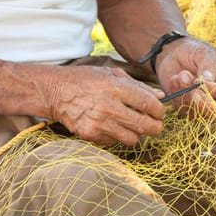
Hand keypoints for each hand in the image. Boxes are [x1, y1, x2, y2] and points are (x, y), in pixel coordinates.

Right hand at [47, 66, 165, 145]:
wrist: (55, 91)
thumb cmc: (86, 80)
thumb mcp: (112, 74)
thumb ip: (138, 85)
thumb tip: (160, 96)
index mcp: (116, 88)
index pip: (149, 104)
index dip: (160, 111)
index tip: (160, 112)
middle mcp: (109, 107)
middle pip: (145, 126)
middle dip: (155, 127)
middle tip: (155, 125)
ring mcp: (99, 123)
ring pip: (132, 139)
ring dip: (137, 134)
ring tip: (133, 125)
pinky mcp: (90, 135)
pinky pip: (115, 142)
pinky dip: (118, 136)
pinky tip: (113, 126)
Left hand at [154, 37, 215, 117]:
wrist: (175, 54)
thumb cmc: (194, 51)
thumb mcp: (203, 52)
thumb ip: (208, 65)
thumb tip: (208, 79)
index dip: (214, 89)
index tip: (197, 80)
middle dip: (201, 102)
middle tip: (189, 86)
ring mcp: (204, 105)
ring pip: (198, 112)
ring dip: (185, 93)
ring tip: (180, 74)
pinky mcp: (188, 108)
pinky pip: (182, 109)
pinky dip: (176, 94)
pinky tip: (174, 79)